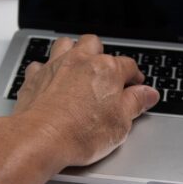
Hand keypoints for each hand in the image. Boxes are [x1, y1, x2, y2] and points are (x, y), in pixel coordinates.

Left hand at [0, 35, 159, 183]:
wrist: (39, 139)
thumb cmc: (79, 133)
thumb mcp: (120, 124)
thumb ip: (135, 104)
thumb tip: (148, 94)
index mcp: (107, 70)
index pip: (128, 66)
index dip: (134, 78)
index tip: (135, 87)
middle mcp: (80, 61)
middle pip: (94, 44)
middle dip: (101, 55)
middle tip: (105, 74)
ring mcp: (55, 66)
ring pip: (65, 44)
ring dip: (73, 52)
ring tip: (77, 67)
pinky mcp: (34, 77)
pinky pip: (40, 64)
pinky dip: (46, 70)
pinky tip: (50, 81)